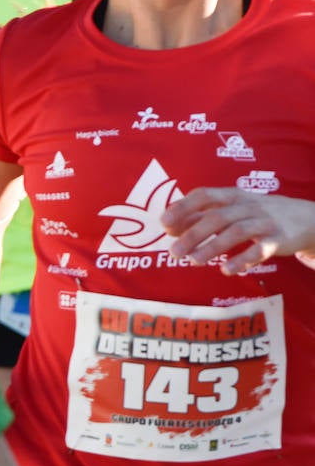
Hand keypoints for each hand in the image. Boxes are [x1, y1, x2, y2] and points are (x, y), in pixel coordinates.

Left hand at [161, 188, 314, 273]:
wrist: (306, 218)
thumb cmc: (257, 214)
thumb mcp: (232, 208)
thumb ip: (202, 216)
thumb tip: (169, 227)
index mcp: (232, 195)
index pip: (204, 195)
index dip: (183, 208)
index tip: (164, 223)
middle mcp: (247, 205)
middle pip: (217, 217)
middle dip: (192, 234)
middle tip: (173, 252)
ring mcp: (265, 221)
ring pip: (237, 232)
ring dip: (213, 247)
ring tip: (193, 261)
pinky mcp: (279, 239)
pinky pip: (261, 249)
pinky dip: (243, 259)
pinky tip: (226, 269)